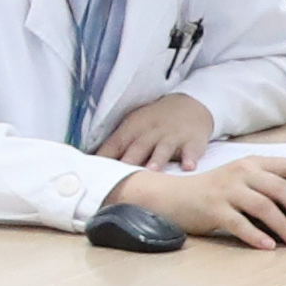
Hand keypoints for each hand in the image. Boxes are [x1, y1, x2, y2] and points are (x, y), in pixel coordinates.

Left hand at [95, 92, 218, 169]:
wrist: (189, 106)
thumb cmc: (154, 123)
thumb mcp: (132, 128)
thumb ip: (116, 148)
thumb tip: (93, 168)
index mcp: (131, 130)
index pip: (114, 145)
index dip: (103, 159)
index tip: (93, 175)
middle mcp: (150, 133)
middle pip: (137, 148)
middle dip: (128, 162)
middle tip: (118, 178)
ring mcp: (172, 137)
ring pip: (163, 149)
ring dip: (157, 160)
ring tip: (152, 171)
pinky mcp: (192, 142)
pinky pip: (192, 151)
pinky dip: (190, 158)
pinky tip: (189, 167)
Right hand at [110, 156, 285, 252]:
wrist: (172, 196)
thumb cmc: (211, 192)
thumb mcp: (241, 181)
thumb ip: (267, 187)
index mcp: (253, 163)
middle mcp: (242, 173)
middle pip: (281, 188)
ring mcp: (227, 190)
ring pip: (265, 207)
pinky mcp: (214, 209)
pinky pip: (240, 224)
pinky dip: (257, 236)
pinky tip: (268, 246)